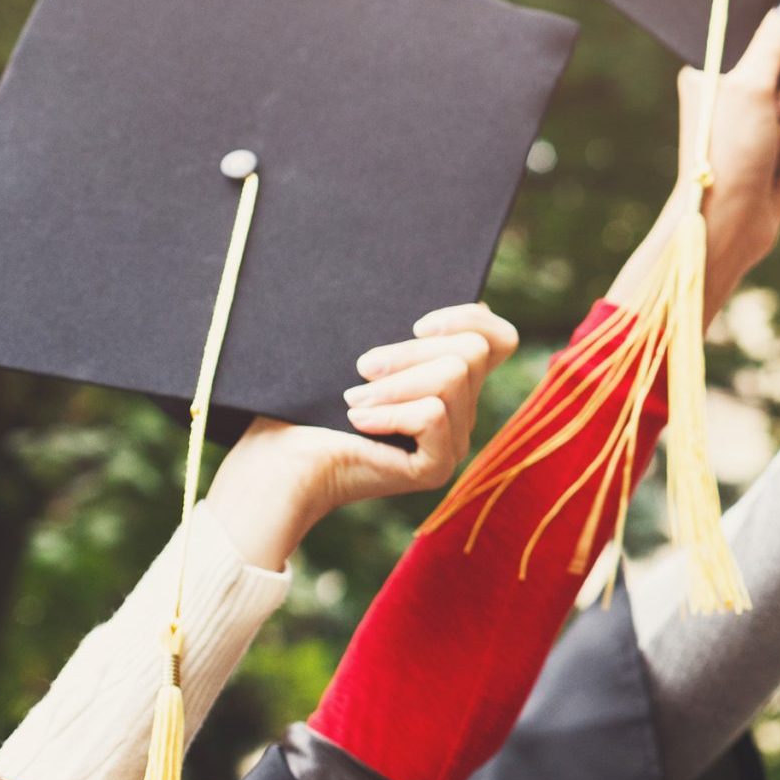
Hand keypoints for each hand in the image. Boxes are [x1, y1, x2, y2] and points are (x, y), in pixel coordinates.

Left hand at [205, 303, 518, 570]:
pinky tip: (358, 420)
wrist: (278, 460)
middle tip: (362, 368)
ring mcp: (453, 443)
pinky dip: (390, 412)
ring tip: (353, 400)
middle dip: (411, 352)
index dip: (469, 320)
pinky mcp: (435, 468)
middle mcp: (462, 413)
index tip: (416, 324)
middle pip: (472, 353)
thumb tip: (444, 311)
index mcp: (450, 382)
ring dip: (394, 383)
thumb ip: (405, 337)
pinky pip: (433, 415)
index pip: (501, 340)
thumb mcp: (364, 357)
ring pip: (453, 379)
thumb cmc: (308, 405)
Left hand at [686, 2, 779, 309]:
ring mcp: (756, 126)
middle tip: (774, 121)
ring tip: (774, 153)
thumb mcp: (750, 87)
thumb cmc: (727, 154)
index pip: (766, 45)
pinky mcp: (774, 152)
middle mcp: (734, 97)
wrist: (729, 222)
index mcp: (714, 73)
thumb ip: (775, 43)